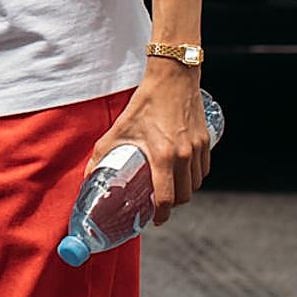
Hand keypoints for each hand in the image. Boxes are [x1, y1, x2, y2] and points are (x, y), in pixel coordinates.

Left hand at [85, 60, 210, 225]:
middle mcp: (185, 155)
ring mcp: (198, 149)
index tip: (154, 219)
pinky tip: (182, 172)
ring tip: (168, 187)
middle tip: (158, 202)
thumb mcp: (120, 128)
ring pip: (196, 184)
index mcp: (164, 156)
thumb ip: (104, 153)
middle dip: (171, 204)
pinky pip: (204, 169)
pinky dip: (194, 176)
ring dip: (183, 190)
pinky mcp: (206, 141)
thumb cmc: (145, 101)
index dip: (161, 215)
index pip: (167, 198)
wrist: (172, 77)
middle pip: (184, 196)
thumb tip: (89, 174)